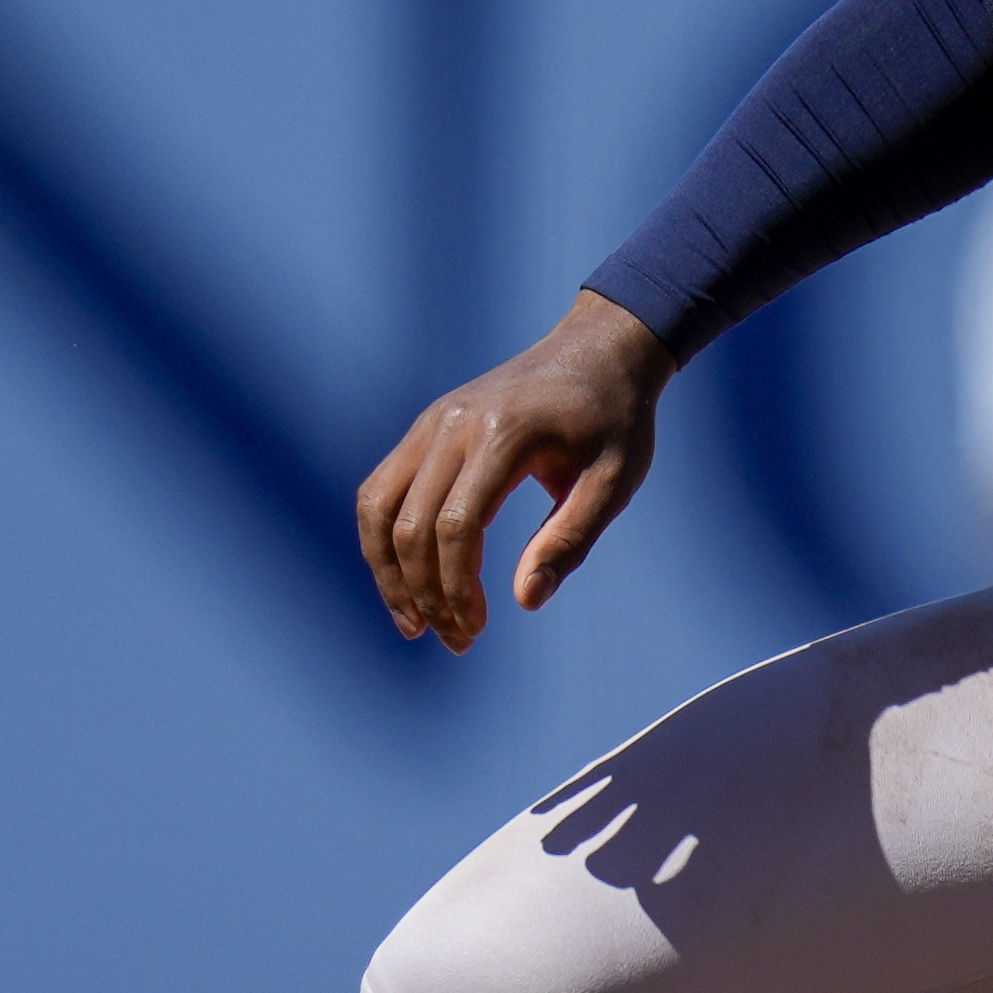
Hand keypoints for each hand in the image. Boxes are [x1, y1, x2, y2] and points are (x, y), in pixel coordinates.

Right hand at [355, 291, 676, 651]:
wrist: (598, 350)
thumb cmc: (616, 420)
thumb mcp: (614, 482)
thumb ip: (570, 539)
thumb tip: (526, 600)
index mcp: (502, 435)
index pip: (457, 526)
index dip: (457, 587)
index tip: (476, 629)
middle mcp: (450, 425)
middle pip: (409, 525)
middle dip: (425, 593)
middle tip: (457, 642)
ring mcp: (429, 424)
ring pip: (376, 508)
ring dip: (388, 573)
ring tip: (415, 625)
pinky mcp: (423, 430)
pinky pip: (382, 489)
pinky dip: (383, 539)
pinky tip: (406, 581)